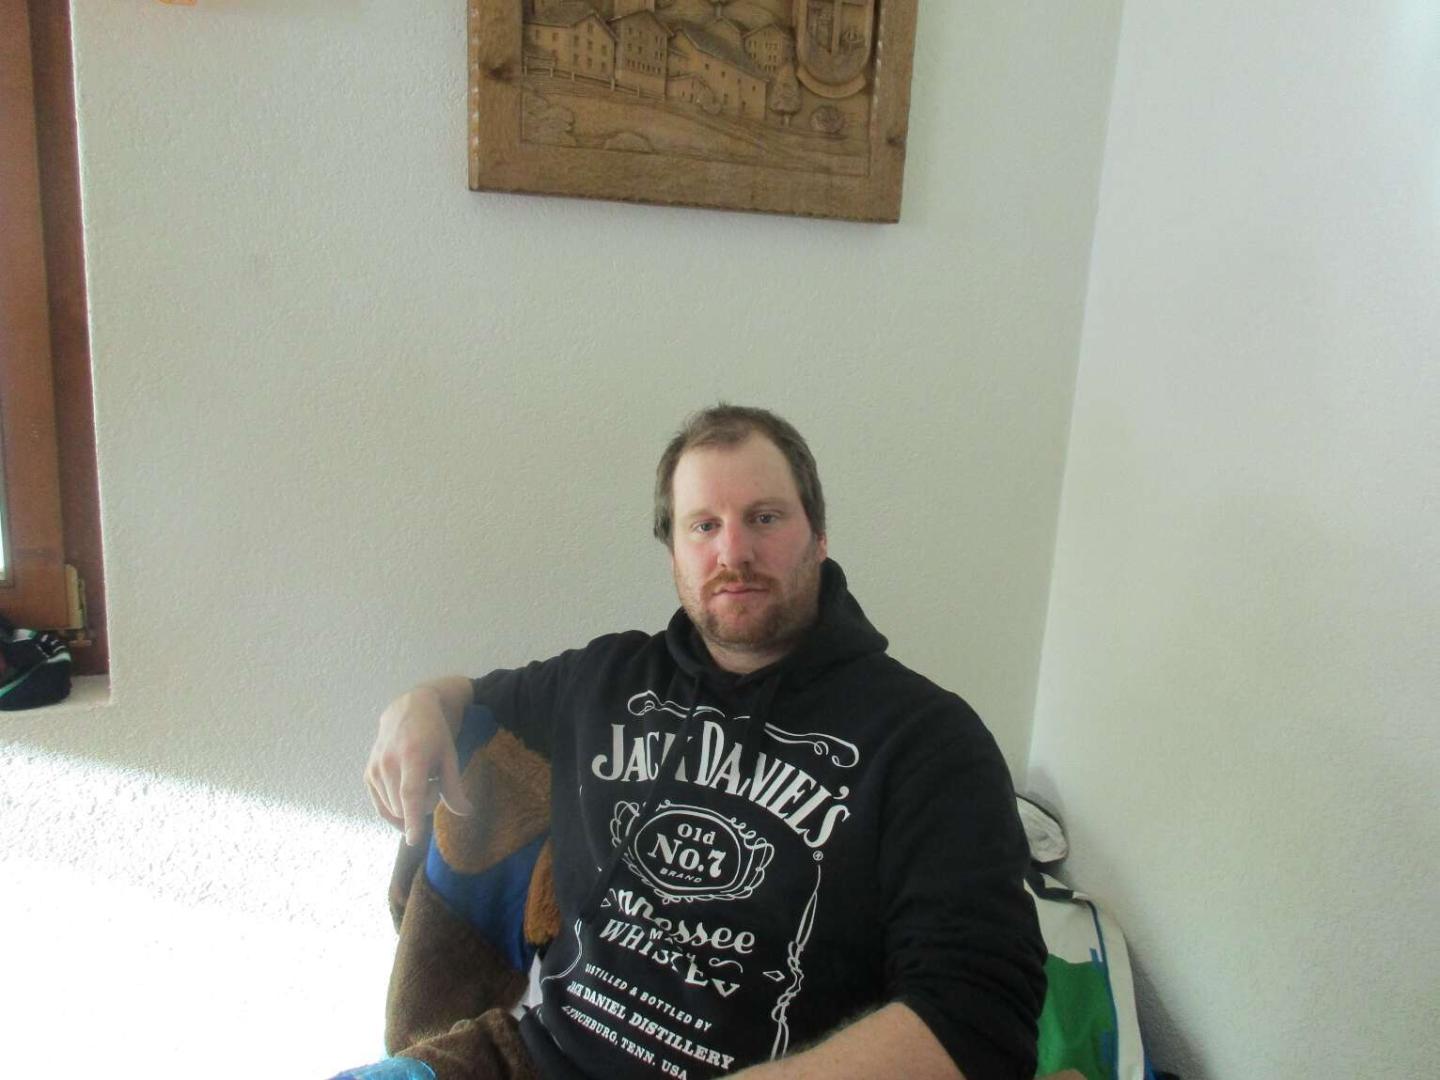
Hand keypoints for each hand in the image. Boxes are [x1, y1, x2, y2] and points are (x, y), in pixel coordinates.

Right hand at [366, 684, 473, 844]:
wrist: (409, 709)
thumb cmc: (434, 733)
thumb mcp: (450, 756)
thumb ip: (454, 787)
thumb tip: (465, 813)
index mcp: (413, 756)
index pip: (410, 793)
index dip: (412, 818)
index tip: (413, 839)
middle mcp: (388, 763)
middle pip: (404, 807)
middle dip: (423, 806)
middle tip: (434, 784)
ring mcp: (374, 769)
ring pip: (393, 810)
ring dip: (409, 807)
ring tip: (419, 781)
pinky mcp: (367, 775)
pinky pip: (381, 807)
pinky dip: (396, 809)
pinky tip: (407, 794)